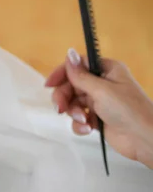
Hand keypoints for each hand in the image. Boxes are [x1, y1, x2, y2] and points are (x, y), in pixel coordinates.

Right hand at [46, 48, 152, 167]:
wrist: (145, 139)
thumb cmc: (127, 109)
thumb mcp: (101, 90)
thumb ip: (80, 74)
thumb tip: (69, 51)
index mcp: (106, 70)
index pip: (77, 66)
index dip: (62, 74)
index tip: (49, 84)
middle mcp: (102, 84)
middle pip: (71, 85)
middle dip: (64, 98)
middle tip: (60, 109)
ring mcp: (99, 102)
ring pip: (73, 102)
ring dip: (73, 112)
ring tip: (82, 120)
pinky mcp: (97, 119)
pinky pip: (79, 117)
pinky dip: (79, 124)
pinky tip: (87, 129)